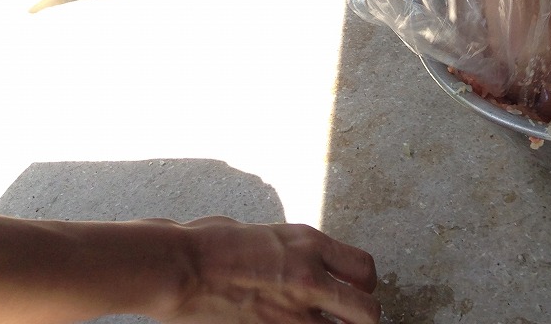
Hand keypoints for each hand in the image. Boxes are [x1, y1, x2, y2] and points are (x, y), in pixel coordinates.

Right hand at [157, 218, 378, 323]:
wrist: (183, 267)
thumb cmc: (214, 243)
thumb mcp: (268, 235)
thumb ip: (297, 252)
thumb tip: (308, 264)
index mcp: (310, 243)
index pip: (364, 269)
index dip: (365, 287)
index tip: (355, 293)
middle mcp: (310, 276)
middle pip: (367, 312)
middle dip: (362, 319)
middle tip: (347, 320)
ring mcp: (293, 312)